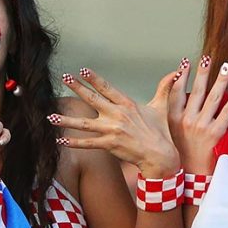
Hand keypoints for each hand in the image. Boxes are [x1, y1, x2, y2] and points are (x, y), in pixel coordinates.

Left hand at [51, 67, 180, 177]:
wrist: (161, 156)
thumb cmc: (161, 132)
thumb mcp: (162, 107)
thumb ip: (165, 88)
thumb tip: (176, 71)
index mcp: (128, 104)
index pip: (107, 88)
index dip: (93, 79)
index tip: (81, 70)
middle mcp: (118, 115)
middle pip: (92, 99)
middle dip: (77, 88)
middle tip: (64, 78)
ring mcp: (112, 130)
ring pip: (84, 123)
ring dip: (66, 120)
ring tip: (50, 115)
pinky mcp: (109, 145)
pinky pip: (87, 143)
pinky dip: (73, 143)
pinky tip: (60, 141)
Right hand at [168, 54, 227, 174]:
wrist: (188, 174)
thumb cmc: (179, 150)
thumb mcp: (167, 130)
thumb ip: (170, 108)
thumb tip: (174, 85)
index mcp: (174, 118)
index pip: (177, 92)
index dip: (182, 75)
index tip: (186, 62)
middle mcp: (187, 120)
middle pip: (197, 91)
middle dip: (202, 73)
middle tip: (207, 58)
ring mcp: (202, 127)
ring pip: (213, 98)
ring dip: (220, 80)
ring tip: (225, 67)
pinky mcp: (216, 133)